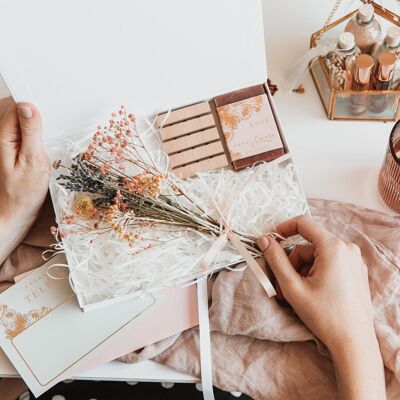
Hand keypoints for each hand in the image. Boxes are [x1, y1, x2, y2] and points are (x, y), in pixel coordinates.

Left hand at [0, 101, 48, 263]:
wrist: (13, 215)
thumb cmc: (23, 194)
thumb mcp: (33, 162)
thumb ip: (31, 133)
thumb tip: (28, 106)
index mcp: (2, 137)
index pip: (16, 106)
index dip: (34, 105)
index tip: (52, 109)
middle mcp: (0, 137)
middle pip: (15, 110)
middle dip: (35, 113)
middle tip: (53, 126)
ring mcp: (5, 145)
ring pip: (19, 122)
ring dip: (36, 124)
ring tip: (50, 135)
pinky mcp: (11, 152)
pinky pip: (22, 134)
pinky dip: (34, 134)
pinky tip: (44, 144)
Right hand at [257, 216, 385, 399]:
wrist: (353, 343)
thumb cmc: (324, 316)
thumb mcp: (292, 286)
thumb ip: (276, 259)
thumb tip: (264, 239)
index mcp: (333, 247)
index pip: (303, 223)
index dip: (283, 228)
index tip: (271, 240)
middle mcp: (347, 249)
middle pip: (308, 245)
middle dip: (293, 263)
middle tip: (285, 286)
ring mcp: (354, 260)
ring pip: (317, 256)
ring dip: (303, 271)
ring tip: (299, 295)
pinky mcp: (356, 271)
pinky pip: (329, 263)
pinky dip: (316, 274)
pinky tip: (313, 293)